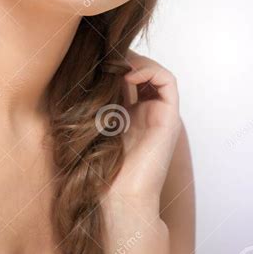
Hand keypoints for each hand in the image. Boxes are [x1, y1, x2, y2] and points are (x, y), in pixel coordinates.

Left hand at [100, 50, 181, 219]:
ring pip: (155, 71)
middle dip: (124, 58)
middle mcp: (146, 111)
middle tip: (105, 57)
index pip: (126, 74)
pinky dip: (150, 70)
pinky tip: (128, 77)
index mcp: (128, 113)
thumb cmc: (100, 166)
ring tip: (117, 67)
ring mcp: (159, 113)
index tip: (96, 60)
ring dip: (137, 61)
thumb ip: (93, 98)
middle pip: (141, 70)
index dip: (114, 62)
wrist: (118, 196)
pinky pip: (168, 81)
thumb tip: (83, 67)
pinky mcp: (170, 117)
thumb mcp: (90, 122)